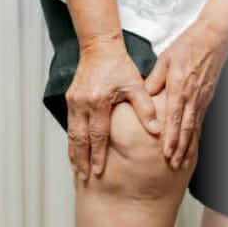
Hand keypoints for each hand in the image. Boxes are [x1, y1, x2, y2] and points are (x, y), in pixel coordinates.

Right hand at [66, 38, 158, 179]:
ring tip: (77, 170)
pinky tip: (75, 151)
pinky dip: (72, 140)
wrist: (99, 48)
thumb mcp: (137, 86)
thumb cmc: (119, 66)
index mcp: (98, 101)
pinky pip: (70, 125)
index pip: (97, 135)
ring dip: (74, 153)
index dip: (97, 154)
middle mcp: (82, 103)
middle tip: (84, 177)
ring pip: (72, 133)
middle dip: (81, 160)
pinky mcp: (71, 99)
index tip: (98, 171)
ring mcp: (74, 101)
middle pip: (80, 139)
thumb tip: (157, 130)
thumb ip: (146, 109)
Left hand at [146, 22, 227, 168]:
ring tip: (182, 162)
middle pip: (187, 128)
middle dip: (180, 148)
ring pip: (195, 128)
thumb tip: (143, 95)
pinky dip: (195, 136)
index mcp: (180, 86)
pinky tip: (190, 146)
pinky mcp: (206, 99)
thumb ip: (154, 79)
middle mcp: (193, 96)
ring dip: (188, 146)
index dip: (171, 137)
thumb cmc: (187, 46)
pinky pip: (200, 121)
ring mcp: (202, 99)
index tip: (166, 152)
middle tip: (174, 164)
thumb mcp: (165, 59)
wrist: (212, 40)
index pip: (175, 117)